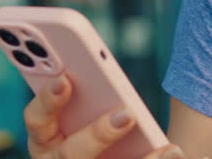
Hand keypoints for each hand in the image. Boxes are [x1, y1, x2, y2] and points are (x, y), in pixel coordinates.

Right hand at [24, 74, 197, 158]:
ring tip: (169, 149)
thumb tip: (95, 62)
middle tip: (127, 115)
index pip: (36, 119)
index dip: (47, 100)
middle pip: (70, 154)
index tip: (65, 80)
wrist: (116, 152)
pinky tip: (175, 152)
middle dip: (97, 135)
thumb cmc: (94, 130)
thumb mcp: (81, 108)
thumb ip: (81, 91)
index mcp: (45, 138)